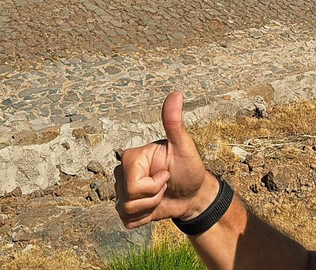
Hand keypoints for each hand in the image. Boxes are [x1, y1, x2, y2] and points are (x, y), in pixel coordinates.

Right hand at [114, 91, 213, 228]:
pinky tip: (155, 206)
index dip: (153, 186)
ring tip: (161, 195)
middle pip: (127, 199)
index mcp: (132, 157)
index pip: (132, 185)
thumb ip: (174, 122)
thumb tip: (176, 93)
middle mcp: (122, 173)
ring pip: (126, 212)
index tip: (167, 175)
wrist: (193, 194)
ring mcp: (122, 191)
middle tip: (165, 185)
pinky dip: (145, 219)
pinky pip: (127, 222)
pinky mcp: (126, 208)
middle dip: (152, 198)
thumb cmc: (190, 168)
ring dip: (150, 208)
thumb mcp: (184, 146)